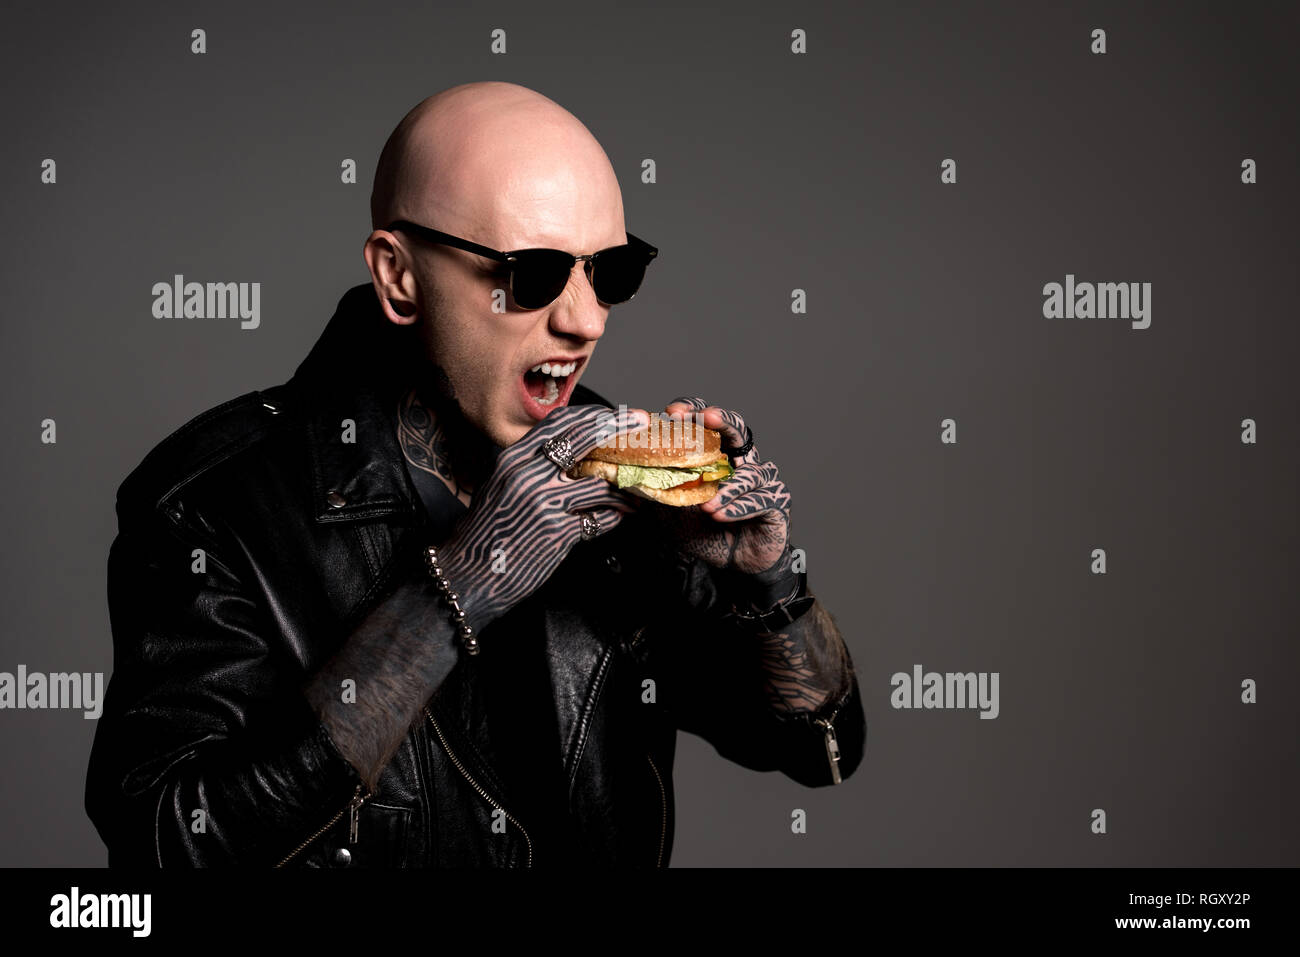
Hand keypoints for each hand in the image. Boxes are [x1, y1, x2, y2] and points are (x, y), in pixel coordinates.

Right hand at [435, 403, 649, 628]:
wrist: (469, 575)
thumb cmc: (486, 532)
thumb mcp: (500, 486)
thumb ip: (531, 466)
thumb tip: (572, 452)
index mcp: (512, 458)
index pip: (560, 422)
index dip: (594, 414)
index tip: (617, 413)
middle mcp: (527, 474)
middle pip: (584, 439)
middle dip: (619, 427)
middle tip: (642, 424)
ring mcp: (544, 503)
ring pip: (600, 483)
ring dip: (623, 487)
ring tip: (635, 490)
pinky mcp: (557, 532)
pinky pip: (599, 518)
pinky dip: (614, 516)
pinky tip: (621, 515)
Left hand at [659, 396, 791, 577]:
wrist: (733, 563)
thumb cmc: (705, 531)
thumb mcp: (670, 510)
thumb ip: (655, 489)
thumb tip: (623, 473)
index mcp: (718, 457)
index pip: (707, 424)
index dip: (693, 412)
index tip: (672, 412)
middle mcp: (742, 462)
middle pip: (738, 430)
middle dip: (723, 421)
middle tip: (708, 417)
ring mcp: (762, 481)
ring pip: (750, 472)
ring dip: (726, 488)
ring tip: (705, 505)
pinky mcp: (777, 502)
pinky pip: (760, 499)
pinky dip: (739, 507)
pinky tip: (720, 515)